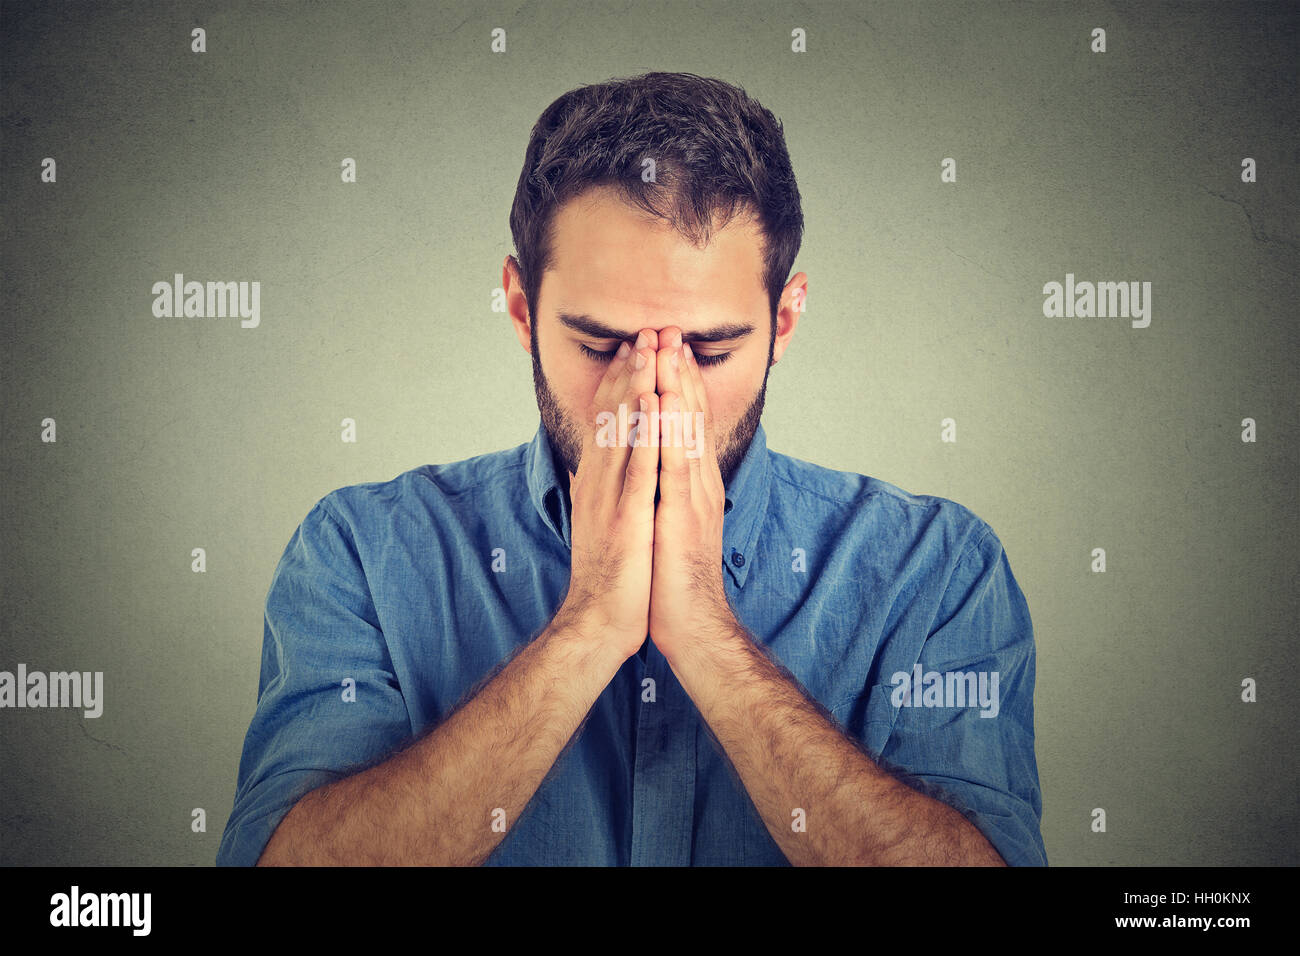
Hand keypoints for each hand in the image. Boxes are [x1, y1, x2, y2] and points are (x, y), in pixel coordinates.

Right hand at [553, 328, 660, 661]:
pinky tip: (656, 404)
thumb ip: (600, 489)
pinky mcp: (627, 515)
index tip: (633, 349)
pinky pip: (638, 465)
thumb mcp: (601, 521)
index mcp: (597, 482)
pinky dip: (646, 431)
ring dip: (638, 388)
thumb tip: (596, 465)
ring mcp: (611, 496)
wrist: (600, 619)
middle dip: (630, 372)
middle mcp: (599, 481)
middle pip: (614, 417)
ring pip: (625, 431)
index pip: (608, 422)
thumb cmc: (609, 575)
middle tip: (644, 332)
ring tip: (650, 350)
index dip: (620, 383)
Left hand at [648, 327, 735, 666]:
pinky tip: (662, 402)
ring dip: (675, 388)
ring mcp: (692, 496)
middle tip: (669, 330)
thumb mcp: (671, 523)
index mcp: (693, 483)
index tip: (667, 348)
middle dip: (678, 372)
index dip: (677, 383)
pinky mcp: (680, 514)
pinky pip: (674, 464)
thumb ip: (668, 492)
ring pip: (684, 431)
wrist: (690, 623)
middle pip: (689, 417)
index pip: (686, 423)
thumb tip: (657, 467)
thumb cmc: (674, 578)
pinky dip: (669, 430)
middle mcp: (697, 482)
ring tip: (668, 349)